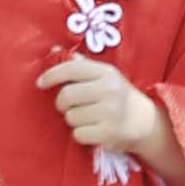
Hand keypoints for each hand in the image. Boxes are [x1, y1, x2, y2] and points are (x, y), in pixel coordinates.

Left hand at [40, 52, 184, 185]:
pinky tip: (92, 130)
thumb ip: (80, 65)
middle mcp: (110, 90)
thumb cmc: (117, 95)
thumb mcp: (103, 76)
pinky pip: (78, 134)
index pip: (72, 68)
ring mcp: (111, 112)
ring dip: (73, 120)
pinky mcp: (109, 133)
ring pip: (71, 116)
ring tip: (86, 118)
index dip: (52, 75)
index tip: (40, 83)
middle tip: (68, 106)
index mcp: (106, 72)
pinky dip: (80, 134)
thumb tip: (53, 51)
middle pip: (66, 95)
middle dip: (62, 103)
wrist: (144, 122)